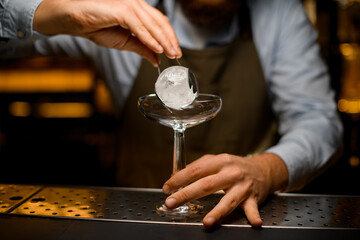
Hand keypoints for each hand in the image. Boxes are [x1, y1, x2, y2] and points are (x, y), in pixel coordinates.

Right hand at [33, 0, 180, 65]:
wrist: (73, 21)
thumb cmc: (95, 27)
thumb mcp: (124, 42)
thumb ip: (141, 48)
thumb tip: (156, 59)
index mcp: (138, 10)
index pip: (160, 22)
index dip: (169, 37)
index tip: (175, 52)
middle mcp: (137, 4)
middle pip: (160, 22)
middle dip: (170, 40)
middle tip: (177, 55)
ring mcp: (130, 5)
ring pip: (153, 24)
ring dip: (164, 41)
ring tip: (171, 54)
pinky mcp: (122, 10)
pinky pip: (139, 27)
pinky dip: (150, 39)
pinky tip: (157, 49)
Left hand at [162, 153, 288, 227]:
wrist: (263, 170)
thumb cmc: (235, 166)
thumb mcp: (217, 160)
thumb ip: (198, 166)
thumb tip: (176, 176)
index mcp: (220, 162)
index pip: (196, 170)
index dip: (180, 179)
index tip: (167, 188)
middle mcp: (231, 172)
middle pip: (207, 184)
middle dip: (187, 194)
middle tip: (172, 202)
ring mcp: (243, 186)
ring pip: (229, 200)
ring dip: (218, 212)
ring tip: (207, 222)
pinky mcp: (254, 198)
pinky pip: (253, 209)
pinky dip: (253, 216)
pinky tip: (254, 223)